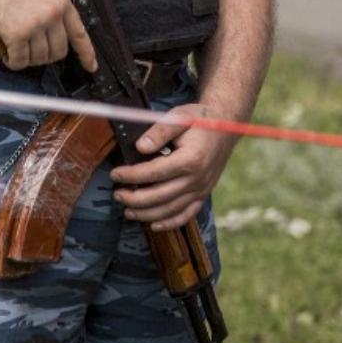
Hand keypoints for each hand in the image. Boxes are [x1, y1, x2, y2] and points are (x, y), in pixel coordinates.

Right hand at [0, 0, 96, 72]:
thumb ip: (48, 13)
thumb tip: (53, 39)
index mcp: (59, 1)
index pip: (79, 33)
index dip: (86, 53)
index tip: (91, 66)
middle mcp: (51, 12)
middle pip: (59, 51)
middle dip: (44, 57)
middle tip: (28, 50)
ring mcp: (36, 23)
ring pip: (40, 58)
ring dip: (26, 58)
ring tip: (14, 47)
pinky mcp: (18, 33)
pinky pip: (21, 60)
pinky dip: (13, 61)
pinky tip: (6, 53)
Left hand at [110, 103, 237, 230]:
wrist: (226, 125)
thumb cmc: (199, 119)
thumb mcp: (179, 117)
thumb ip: (159, 131)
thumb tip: (139, 147)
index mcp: (191, 158)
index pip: (154, 172)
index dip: (132, 175)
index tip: (115, 174)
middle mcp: (198, 178)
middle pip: (160, 196)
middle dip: (134, 198)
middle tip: (117, 194)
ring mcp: (202, 189)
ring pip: (171, 209)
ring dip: (147, 214)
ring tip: (128, 211)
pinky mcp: (204, 194)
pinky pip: (187, 215)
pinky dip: (169, 223)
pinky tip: (153, 225)